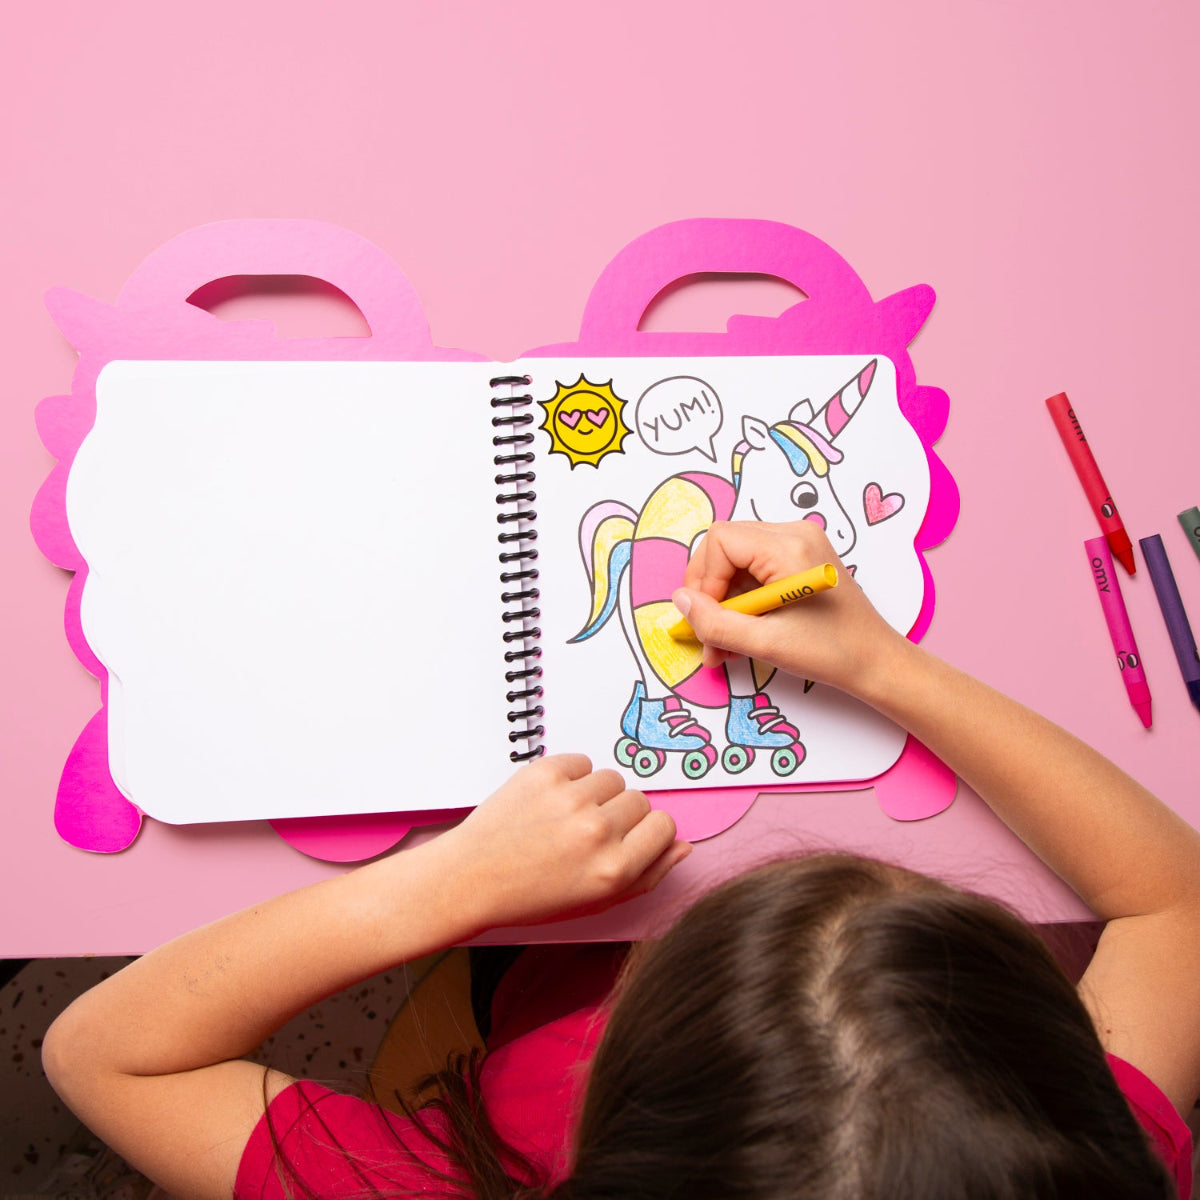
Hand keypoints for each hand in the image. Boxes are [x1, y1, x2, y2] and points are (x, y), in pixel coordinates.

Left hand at [441, 754, 690, 931]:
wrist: (471, 878)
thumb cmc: (532, 895)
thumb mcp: (597, 901)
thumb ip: (648, 875)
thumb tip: (682, 846)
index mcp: (615, 869)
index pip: (664, 826)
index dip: (646, 832)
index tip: (624, 838)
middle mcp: (597, 833)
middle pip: (639, 800)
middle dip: (618, 814)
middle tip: (585, 834)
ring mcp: (570, 799)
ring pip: (612, 778)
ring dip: (595, 793)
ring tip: (565, 817)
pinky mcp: (545, 773)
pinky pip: (581, 761)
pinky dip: (570, 776)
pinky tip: (549, 800)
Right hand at [674, 520, 906, 696]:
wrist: (877, 662)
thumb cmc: (832, 652)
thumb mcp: (765, 643)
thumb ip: (716, 623)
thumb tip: (679, 601)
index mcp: (790, 547)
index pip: (721, 541)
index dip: (704, 580)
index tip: (706, 619)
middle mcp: (795, 534)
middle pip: (725, 544)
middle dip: (709, 590)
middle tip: (707, 631)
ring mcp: (800, 543)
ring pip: (736, 558)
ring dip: (723, 599)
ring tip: (723, 642)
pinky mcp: (800, 558)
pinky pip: (754, 567)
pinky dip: (741, 598)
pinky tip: (742, 631)